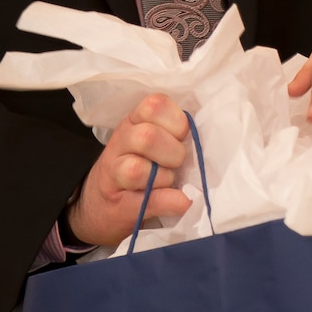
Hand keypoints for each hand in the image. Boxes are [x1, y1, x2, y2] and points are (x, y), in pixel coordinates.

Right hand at [65, 93, 194, 247]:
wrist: (98, 206)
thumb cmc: (138, 165)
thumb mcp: (152, 142)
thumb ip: (175, 134)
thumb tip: (212, 141)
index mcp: (134, 121)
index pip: (155, 105)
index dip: (176, 121)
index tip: (183, 135)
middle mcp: (121, 142)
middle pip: (146, 137)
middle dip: (172, 152)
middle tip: (178, 163)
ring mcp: (114, 174)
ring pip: (135, 169)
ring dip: (163, 178)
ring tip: (169, 182)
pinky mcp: (119, 205)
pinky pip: (146, 201)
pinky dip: (169, 202)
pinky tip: (182, 202)